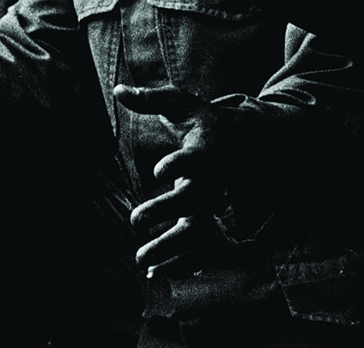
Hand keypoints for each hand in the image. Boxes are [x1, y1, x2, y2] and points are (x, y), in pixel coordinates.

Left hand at [115, 84, 247, 274]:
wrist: (245, 142)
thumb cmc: (204, 120)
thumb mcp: (181, 102)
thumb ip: (151, 98)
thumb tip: (118, 89)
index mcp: (206, 149)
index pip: (196, 158)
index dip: (180, 164)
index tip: (159, 170)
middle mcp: (212, 179)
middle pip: (195, 200)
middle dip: (166, 210)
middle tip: (135, 219)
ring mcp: (213, 203)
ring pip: (199, 231)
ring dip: (172, 248)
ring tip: (141, 261)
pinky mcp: (211, 218)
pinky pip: (200, 246)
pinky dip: (182, 262)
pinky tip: (158, 274)